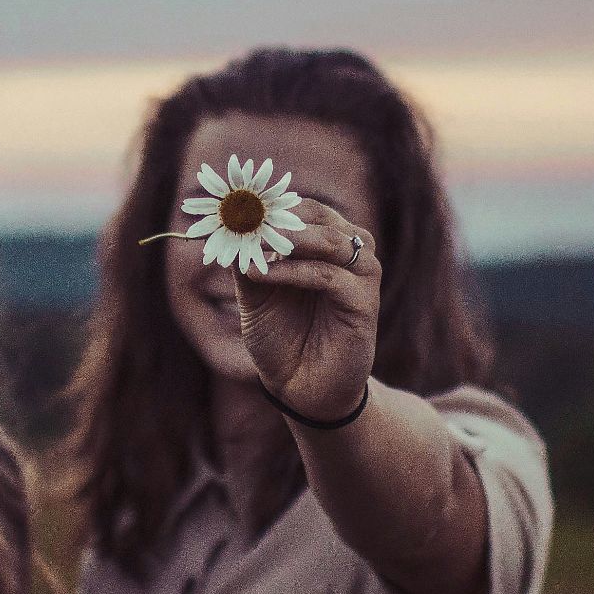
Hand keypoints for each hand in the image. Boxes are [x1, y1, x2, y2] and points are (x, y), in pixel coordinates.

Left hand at [234, 200, 379, 418]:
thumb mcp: (256, 296)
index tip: (236, 205)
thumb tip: (230, 227)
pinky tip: (262, 273)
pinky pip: (328, 276)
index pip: (306, 208)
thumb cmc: (282, 339)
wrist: (301, 389)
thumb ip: (249, 261)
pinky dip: (293, 271)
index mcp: (327, 246)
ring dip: (288, 239)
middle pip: (320, 217)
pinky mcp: (364, 304)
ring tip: (252, 243)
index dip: (272, 204)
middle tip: (243, 219)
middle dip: (279, 217)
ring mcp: (362, 277)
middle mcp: (350, 254)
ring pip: (329, 241)